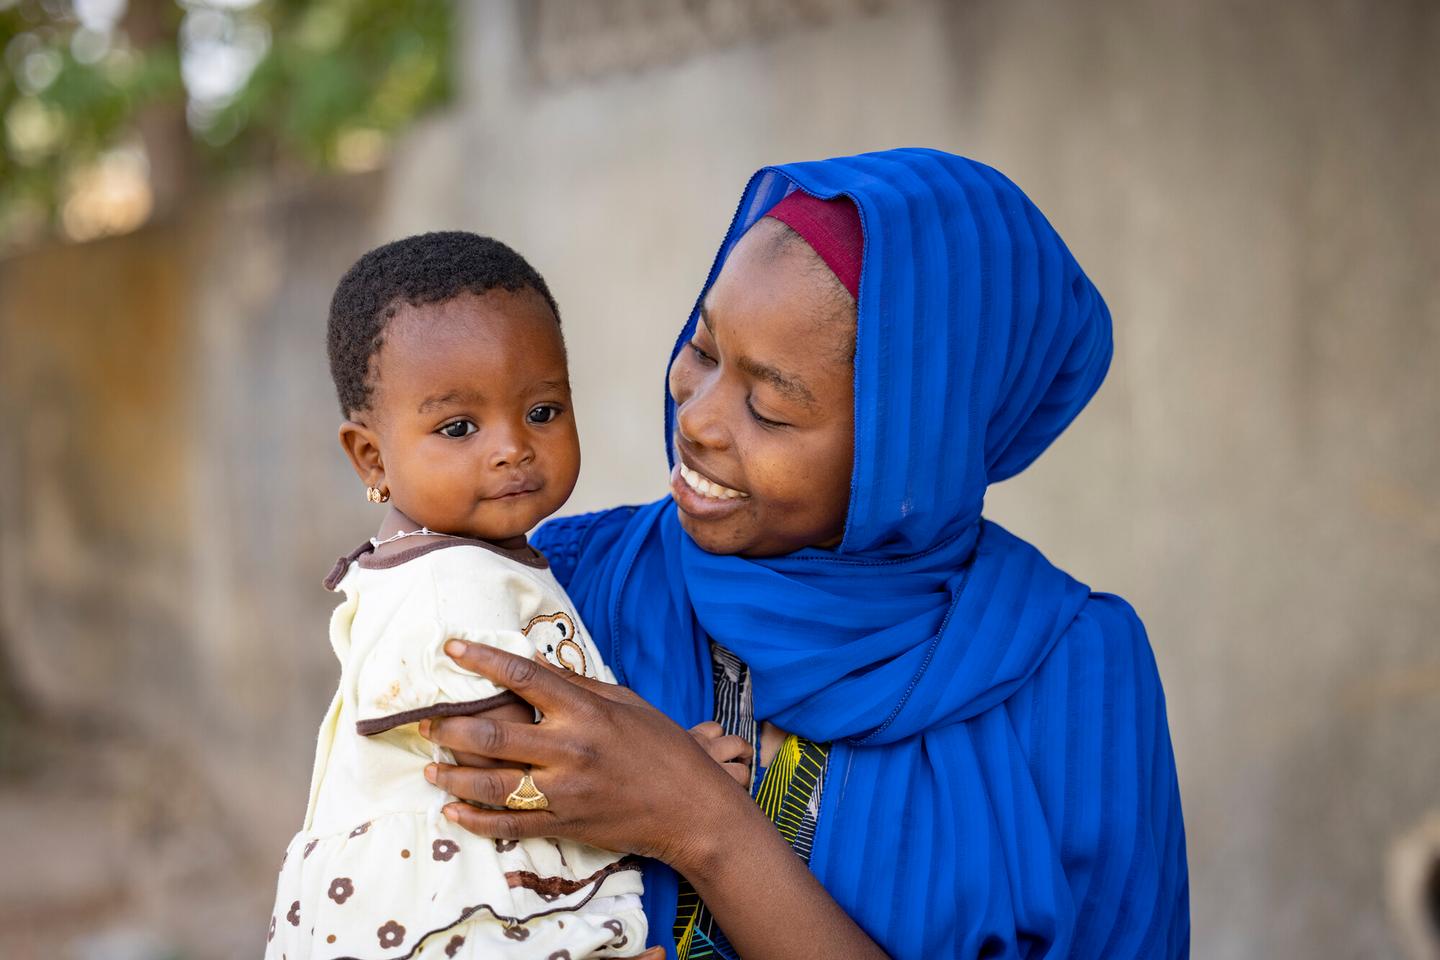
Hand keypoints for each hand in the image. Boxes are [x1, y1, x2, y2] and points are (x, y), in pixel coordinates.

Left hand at [418, 640, 763, 874]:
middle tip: (426, 721)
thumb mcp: (625, 703)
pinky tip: (452, 811)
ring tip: (430, 768)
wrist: (691, 809)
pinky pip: (509, 825)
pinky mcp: (564, 825)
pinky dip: (475, 820)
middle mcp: (571, 749)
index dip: (483, 660)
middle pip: (494, 734)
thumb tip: (534, 665)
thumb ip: (577, 687)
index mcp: (586, 711)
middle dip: (451, 727)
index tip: (451, 648)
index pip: (523, 677)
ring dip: (453, 775)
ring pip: (492, 784)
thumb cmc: (663, 748)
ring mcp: (565, 792)